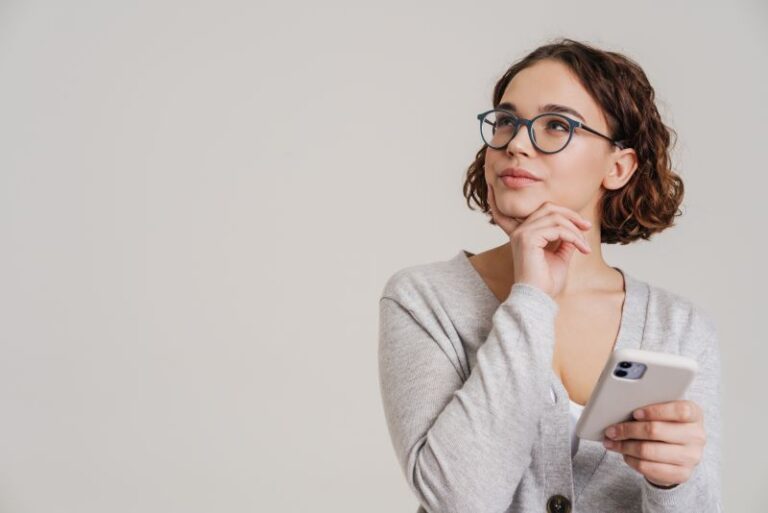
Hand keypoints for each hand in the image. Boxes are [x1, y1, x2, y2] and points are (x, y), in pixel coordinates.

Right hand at [486, 182, 591, 297]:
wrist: (538, 299)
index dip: (497, 200)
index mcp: (522, 234)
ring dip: (575, 230)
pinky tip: (581, 248)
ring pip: (555, 217)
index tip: (492, 189)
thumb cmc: (546, 283)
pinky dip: (573, 237)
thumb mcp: (559, 257)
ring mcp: (522, 233)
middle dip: (570, 215)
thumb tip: (576, 230)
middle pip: (548, 208)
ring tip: (585, 245)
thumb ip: (564, 241)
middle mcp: (519, 231)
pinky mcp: (528, 238)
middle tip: (586, 228)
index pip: (510, 212)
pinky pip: (557, 228)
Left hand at [602, 400, 706, 487]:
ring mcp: (691, 457)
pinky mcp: (682, 474)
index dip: (655, 411)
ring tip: (612, 442)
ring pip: (648, 450)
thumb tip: (620, 408)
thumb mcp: (665, 413)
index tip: (635, 413)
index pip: (680, 410)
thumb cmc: (667, 426)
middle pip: (656, 430)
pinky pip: (648, 467)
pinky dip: (631, 460)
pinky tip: (624, 454)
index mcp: (695, 415)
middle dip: (628, 430)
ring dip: (624, 446)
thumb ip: (651, 409)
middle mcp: (697, 436)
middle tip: (611, 430)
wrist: (679, 453)